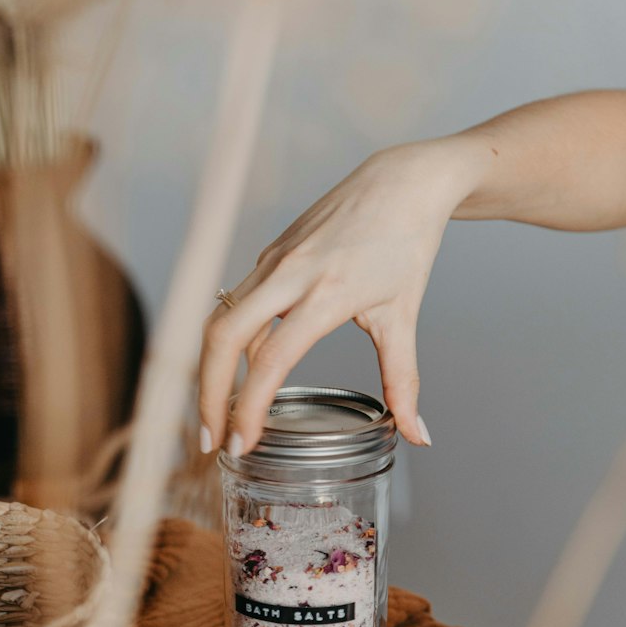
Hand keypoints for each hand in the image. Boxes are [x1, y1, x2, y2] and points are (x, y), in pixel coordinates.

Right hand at [199, 139, 475, 452]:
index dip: (249, 408)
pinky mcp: (270, 253)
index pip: (272, 360)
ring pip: (221, 319)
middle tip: (210, 441)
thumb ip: (403, 381)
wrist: (401, 182)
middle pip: (223, 337)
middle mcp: (290, 273)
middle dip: (208, 394)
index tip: (240, 444)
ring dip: (212, 370)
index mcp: (326, 293)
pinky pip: (239, 303)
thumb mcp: (403, 316)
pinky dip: (233, 342)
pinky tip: (246, 372)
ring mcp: (274, 260)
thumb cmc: (406, 243)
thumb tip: (417, 436)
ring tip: (219, 415)